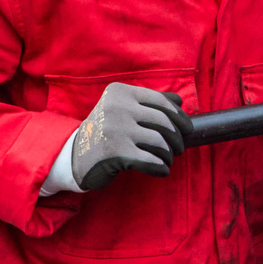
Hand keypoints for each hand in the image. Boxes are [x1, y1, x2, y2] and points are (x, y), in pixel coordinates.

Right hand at [67, 83, 191, 192]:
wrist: (75, 156)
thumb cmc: (106, 131)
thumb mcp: (123, 110)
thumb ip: (149, 103)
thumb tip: (179, 101)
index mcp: (120, 92)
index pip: (160, 101)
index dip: (179, 116)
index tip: (187, 129)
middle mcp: (117, 107)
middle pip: (163, 122)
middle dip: (177, 137)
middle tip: (178, 148)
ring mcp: (116, 129)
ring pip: (159, 142)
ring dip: (168, 154)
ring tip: (167, 159)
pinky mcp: (116, 152)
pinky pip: (150, 160)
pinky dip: (161, 167)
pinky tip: (162, 170)